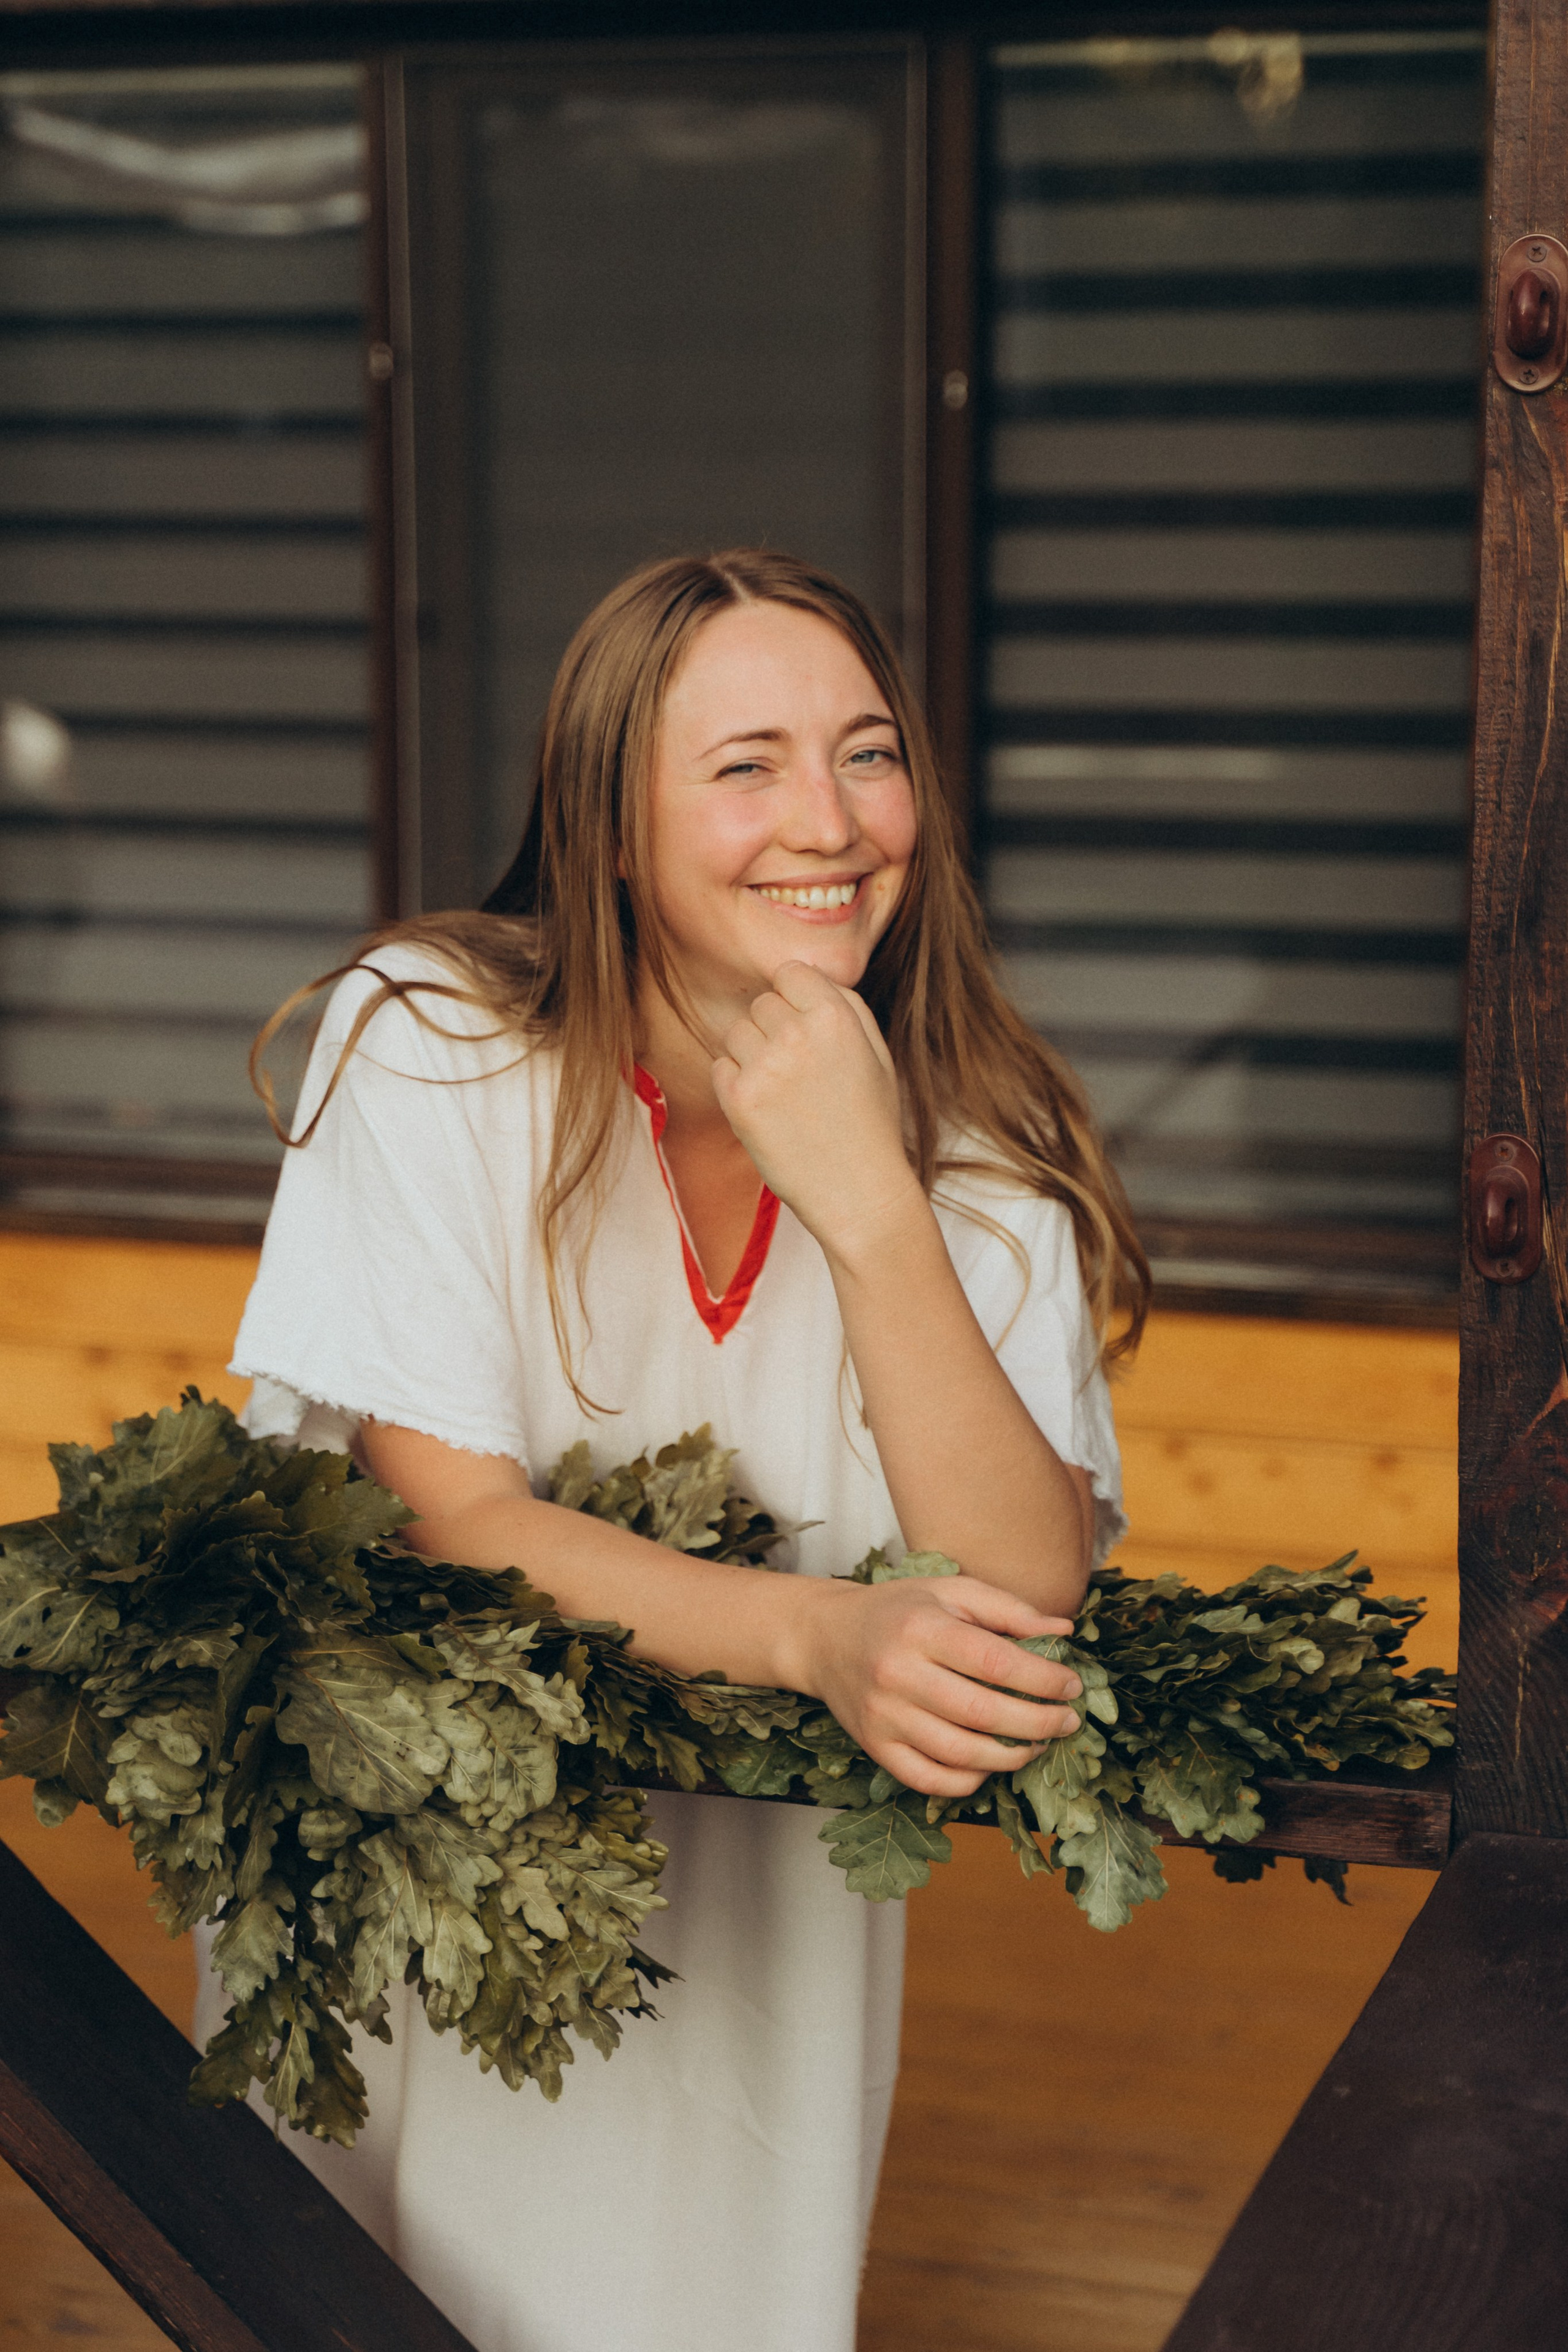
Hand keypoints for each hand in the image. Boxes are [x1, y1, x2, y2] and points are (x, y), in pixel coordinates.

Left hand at [711, 961, 918, 1256]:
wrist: (859, 1191)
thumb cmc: (870, 1122)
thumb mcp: (876, 1053)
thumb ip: (845, 1005)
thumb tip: (804, 975)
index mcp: (836, 1016)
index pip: (790, 973)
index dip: (794, 999)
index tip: (804, 1030)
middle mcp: (798, 1034)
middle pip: (760, 1003)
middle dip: (773, 1030)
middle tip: (798, 1072)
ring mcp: (765, 1066)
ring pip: (736, 1033)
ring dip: (752, 1056)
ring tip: (784, 1093)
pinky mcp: (739, 1099)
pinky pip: (720, 1067)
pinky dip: (735, 1085)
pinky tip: (767, 1110)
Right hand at [797, 1575, 1084, 1799]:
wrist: (825, 1637)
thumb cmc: (899, 1611)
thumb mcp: (950, 1592)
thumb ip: (1008, 1609)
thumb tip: (1064, 1630)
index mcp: (921, 1628)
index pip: (995, 1660)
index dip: (1042, 1679)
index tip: (1071, 1686)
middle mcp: (897, 1673)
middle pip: (982, 1712)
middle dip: (1038, 1722)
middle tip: (1067, 1721)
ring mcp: (883, 1716)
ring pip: (960, 1752)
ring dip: (1011, 1756)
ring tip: (1036, 1744)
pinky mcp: (875, 1747)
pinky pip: (930, 1779)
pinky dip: (969, 1780)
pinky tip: (990, 1763)